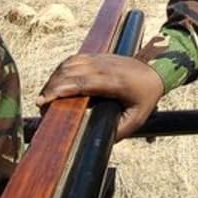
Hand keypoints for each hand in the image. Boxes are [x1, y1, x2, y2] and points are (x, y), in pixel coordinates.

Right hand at [37, 54, 165, 140]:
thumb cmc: (146, 97)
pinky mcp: (98, 56)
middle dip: (52, 86)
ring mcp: (101, 59)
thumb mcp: (136, 119)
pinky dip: (61, 69)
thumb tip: (98, 141)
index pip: (83, 83)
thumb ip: (118, 131)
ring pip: (70, 63)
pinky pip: (75, 58)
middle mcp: (106, 67)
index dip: (61, 90)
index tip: (44, 100)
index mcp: (115, 83)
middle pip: (71, 72)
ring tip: (46, 94)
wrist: (157, 71)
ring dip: (55, 77)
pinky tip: (56, 81)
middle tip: (41, 103)